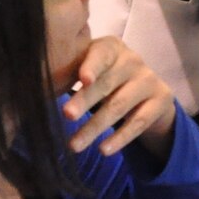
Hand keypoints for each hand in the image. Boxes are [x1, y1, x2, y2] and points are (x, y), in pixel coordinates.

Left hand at [61, 36, 178, 159]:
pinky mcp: (161, 100)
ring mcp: (149, 80)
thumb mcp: (91, 71)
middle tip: (66, 115)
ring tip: (74, 145)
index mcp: (112, 48)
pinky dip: (120, 137)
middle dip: (85, 101)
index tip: (82, 79)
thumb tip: (36, 88)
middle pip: (107, 83)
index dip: (92, 65)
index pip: (101, 54)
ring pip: (119, 106)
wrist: (147, 91)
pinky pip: (138, 122)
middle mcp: (133, 60)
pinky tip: (103, 150)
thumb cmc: (106, 79)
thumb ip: (72, 73)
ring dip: (95, 126)